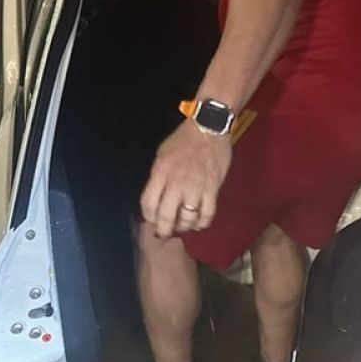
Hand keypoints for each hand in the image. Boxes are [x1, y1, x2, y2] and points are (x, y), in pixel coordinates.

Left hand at [140, 121, 231, 238]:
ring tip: (182, 227)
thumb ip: (158, 176)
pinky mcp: (212, 189)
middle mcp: (175, 183)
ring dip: (183, 227)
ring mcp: (195, 188)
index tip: (152, 220)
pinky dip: (202, 223)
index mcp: (160, 173)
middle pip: (166, 216)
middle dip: (163, 229)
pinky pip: (206, 214)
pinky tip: (198, 223)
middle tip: (165, 232)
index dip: (148, 217)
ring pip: (186, 219)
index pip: (148, 203)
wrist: (208, 128)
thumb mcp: (162, 154)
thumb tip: (157, 195)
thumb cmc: (183, 139)